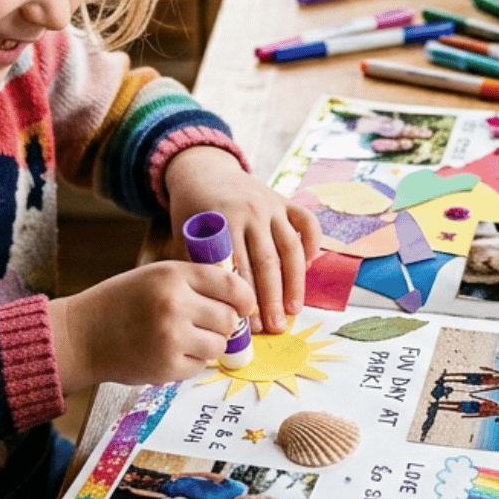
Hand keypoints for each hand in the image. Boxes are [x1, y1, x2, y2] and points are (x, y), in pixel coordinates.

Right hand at [49, 260, 255, 392]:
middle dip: (223, 323)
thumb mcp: (155, 276)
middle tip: (205, 324)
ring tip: (184, 338)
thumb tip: (240, 296)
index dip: (244, 297)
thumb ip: (194, 281)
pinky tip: (169, 352)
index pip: (230, 284)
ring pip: (219, 344)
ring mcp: (171, 338)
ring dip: (208, 344)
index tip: (244, 305)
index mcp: (173, 275)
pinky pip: (200, 365)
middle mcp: (174, 304)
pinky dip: (191, 361)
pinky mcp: (167, 367)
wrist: (81, 336)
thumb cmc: (120, 303)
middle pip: (229, 318)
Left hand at [163, 146, 320, 333]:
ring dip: (295, 282)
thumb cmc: (192, 210)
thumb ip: (202, 264)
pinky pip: (307, 223)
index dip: (246, 298)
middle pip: (268, 262)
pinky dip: (312, 244)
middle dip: (273, 299)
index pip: (239, 267)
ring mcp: (272, 205)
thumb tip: (219, 307)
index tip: (250, 324)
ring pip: (290, 248)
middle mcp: (251, 211)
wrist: (203, 170)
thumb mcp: (187, 234)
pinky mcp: (285, 201)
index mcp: (224, 220)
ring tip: (294, 310)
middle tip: (276, 327)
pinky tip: (309, 268)